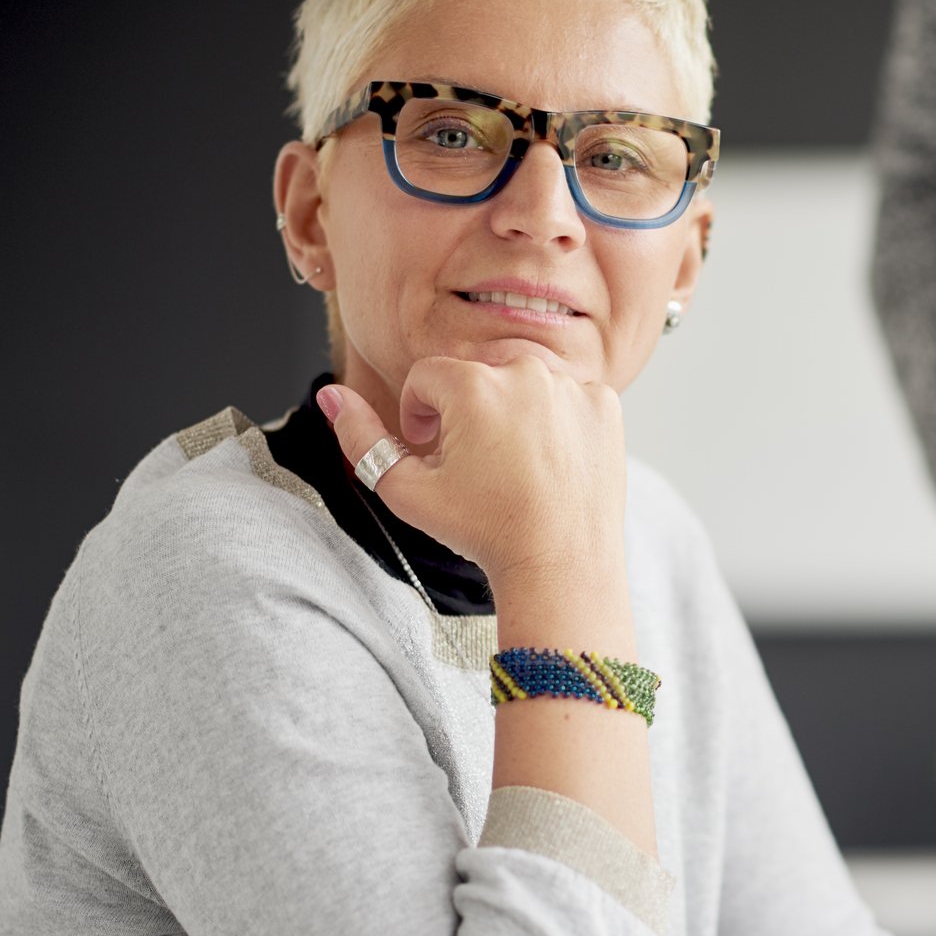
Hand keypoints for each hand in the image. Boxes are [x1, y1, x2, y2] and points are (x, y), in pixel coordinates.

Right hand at [317, 354, 626, 589]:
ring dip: (511, 413)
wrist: (561, 564)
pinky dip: (557, 423)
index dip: (419, 415)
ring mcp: (571, 385)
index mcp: (472, 383)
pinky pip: (568, 398)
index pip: (427, 378)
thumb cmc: (484, 531)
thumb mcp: (406, 491)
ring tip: (512, 467)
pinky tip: (549, 464)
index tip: (431, 450)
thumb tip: (330, 395)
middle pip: (476, 377)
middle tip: (474, 465)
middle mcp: (525, 371)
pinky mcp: (605, 404)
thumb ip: (361, 438)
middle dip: (466, 413)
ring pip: (523, 384)